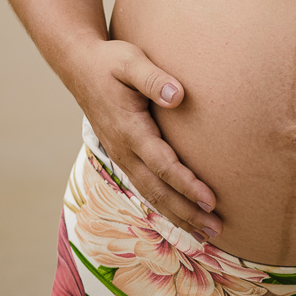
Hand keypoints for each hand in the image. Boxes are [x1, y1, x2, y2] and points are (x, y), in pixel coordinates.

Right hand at [69, 38, 222, 239]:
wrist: (79, 66)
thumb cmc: (109, 62)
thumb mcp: (131, 61)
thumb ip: (153, 78)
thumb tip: (178, 96)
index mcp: (129, 130)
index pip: (162, 164)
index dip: (187, 184)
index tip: (211, 199)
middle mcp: (124, 150)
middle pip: (158, 190)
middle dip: (187, 212)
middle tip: (216, 230)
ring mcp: (122, 155)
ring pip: (151, 194)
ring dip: (178, 215)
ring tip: (205, 233)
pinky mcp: (124, 154)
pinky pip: (145, 186)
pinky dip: (165, 204)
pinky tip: (180, 214)